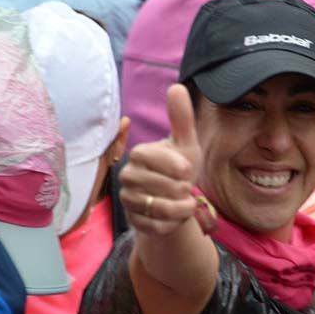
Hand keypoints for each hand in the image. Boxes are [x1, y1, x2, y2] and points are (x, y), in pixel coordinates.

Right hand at [120, 85, 200, 236]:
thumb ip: (181, 118)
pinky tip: (175, 216)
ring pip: (159, 209)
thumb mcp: (186, 143)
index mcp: (139, 154)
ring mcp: (128, 199)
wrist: (176, 199)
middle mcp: (128, 175)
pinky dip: (173, 224)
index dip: (177, 167)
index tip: (187, 170)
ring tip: (186, 202)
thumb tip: (176, 86)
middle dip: (181, 189)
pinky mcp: (133, 221)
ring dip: (180, 208)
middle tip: (185, 187)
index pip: (156, 159)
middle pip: (161, 186)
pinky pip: (156, 227)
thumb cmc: (180, 168)